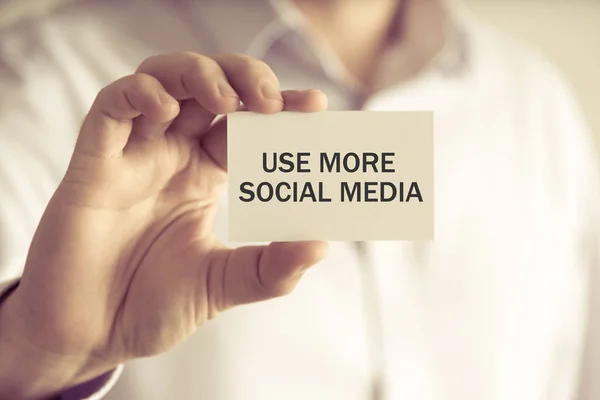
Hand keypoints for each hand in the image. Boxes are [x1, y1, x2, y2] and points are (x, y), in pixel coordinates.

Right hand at [0, 52, 327, 398]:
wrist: (90, 336)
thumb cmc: (152, 306)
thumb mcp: (223, 285)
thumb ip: (272, 269)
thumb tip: (322, 244)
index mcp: (204, 175)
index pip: (245, 123)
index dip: (279, 106)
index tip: (316, 104)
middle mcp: (171, 156)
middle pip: (207, 86)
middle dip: (243, 77)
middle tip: (272, 99)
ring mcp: (132, 155)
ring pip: (161, 79)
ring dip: (197, 74)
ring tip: (228, 99)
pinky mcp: (93, 165)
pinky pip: (111, 108)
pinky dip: (139, 95)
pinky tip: (166, 112)